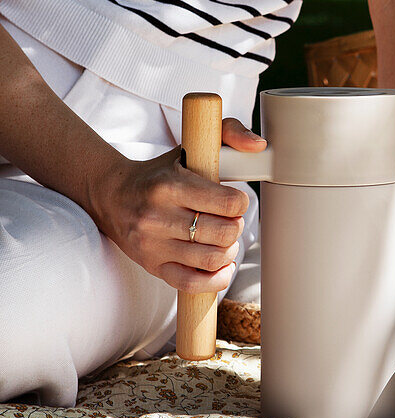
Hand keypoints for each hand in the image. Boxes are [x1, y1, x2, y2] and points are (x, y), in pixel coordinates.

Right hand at [91, 117, 266, 293]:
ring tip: (223, 240)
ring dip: (228, 251)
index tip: (233, 201)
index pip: (228, 203)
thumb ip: (228, 133)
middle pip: (224, 234)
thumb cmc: (160, 172)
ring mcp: (153, 245)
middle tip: (229, 221)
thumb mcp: (190, 145)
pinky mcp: (152, 266)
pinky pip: (192, 284)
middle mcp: (159, 217)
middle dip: (236, 227)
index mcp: (171, 186)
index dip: (240, 203)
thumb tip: (259, 145)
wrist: (111, 195)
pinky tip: (219, 265)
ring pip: (212, 259)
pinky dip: (215, 280)